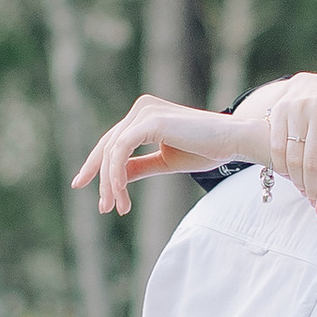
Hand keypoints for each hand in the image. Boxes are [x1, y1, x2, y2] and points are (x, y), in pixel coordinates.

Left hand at [72, 94, 243, 214]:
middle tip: (103, 208)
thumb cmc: (205, 150)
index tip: (83, 185)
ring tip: (117, 207)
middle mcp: (142, 108)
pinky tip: (121, 191)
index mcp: (145, 115)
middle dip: (102, 180)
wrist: (233, 142)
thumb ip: (139, 167)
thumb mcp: (164, 162)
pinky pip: (123, 149)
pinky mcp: (151, 120)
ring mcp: (145, 111)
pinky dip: (117, 172)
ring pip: (113, 150)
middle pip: (108, 146)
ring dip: (112, 183)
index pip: (113, 141)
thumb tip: (115, 179)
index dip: (96, 165)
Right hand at [259, 70, 316, 216]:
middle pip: (312, 163)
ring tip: (304, 190)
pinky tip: (289, 175)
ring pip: (294, 158)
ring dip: (297, 181)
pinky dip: (281, 166)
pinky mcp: (280, 110)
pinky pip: (277, 147)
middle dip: (312, 190)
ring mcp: (298, 109)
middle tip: (314, 203)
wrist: (316, 85)